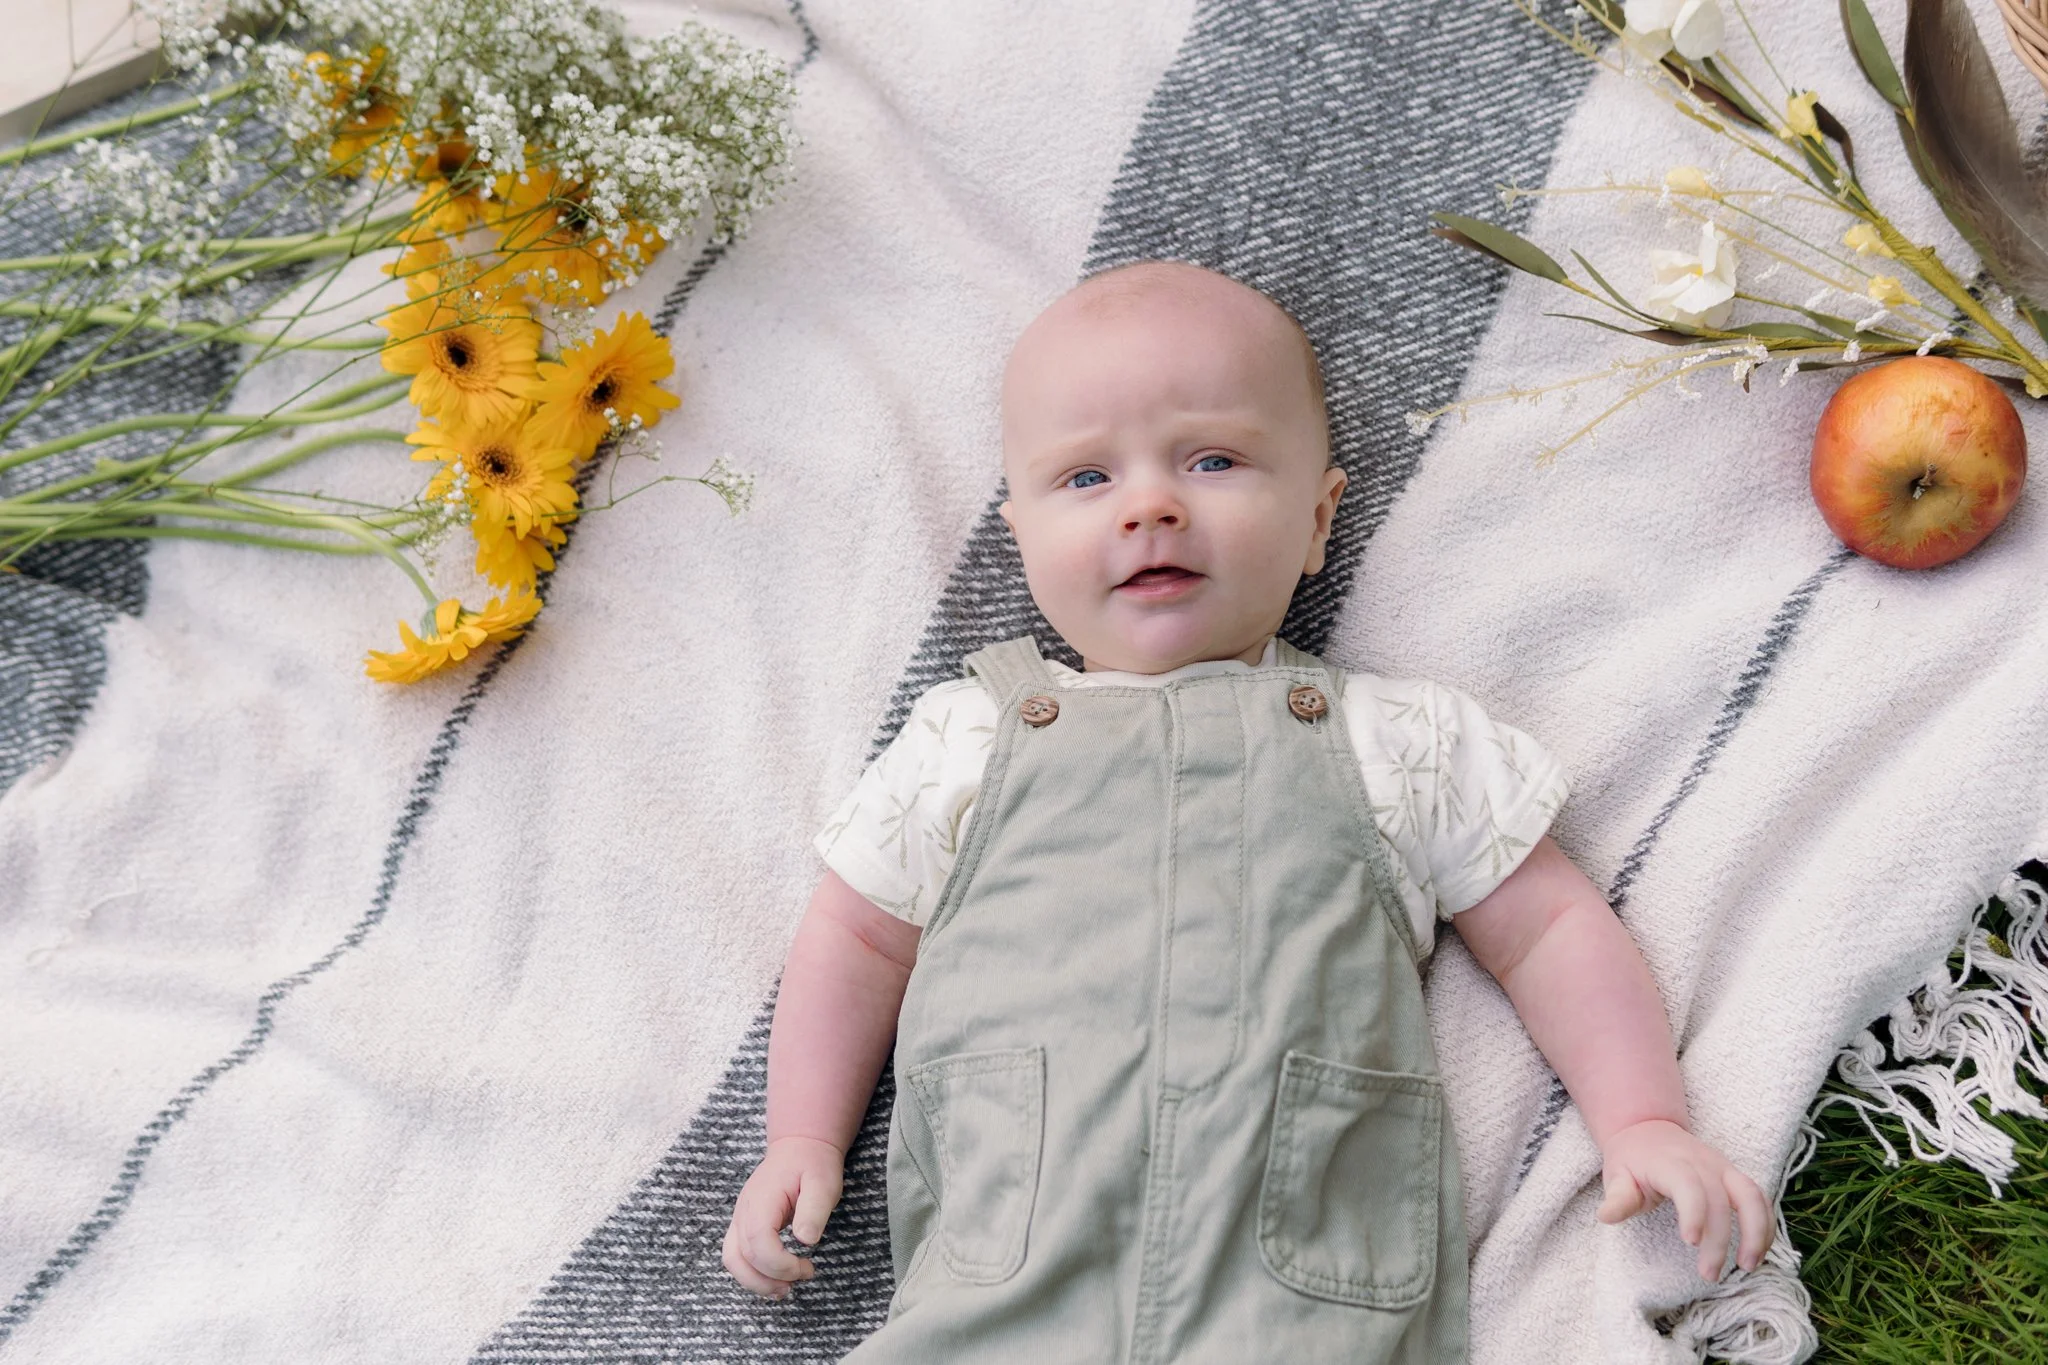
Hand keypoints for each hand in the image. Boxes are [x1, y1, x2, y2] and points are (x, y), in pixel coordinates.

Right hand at [722, 1135, 845, 1298]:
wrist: (800, 1146)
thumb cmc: (813, 1164)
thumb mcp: (823, 1182)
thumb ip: (814, 1210)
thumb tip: (806, 1240)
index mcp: (762, 1199)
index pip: (758, 1241)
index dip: (779, 1263)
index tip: (807, 1267)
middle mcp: (744, 1210)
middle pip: (740, 1256)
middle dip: (768, 1278)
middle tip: (799, 1280)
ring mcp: (740, 1217)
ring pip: (732, 1259)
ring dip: (755, 1282)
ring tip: (784, 1290)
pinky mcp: (744, 1224)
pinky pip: (737, 1255)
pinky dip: (752, 1273)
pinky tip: (776, 1278)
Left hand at [1596, 1118, 1773, 1282]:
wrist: (1648, 1128)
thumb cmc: (1632, 1158)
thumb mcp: (1616, 1174)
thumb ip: (1618, 1197)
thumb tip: (1606, 1216)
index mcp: (1670, 1162)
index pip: (1689, 1185)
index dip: (1694, 1213)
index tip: (1691, 1242)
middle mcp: (1702, 1162)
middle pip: (1720, 1200)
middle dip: (1719, 1239)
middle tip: (1708, 1274)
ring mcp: (1723, 1167)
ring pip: (1751, 1195)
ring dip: (1756, 1231)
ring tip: (1748, 1265)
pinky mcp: (1734, 1175)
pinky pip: (1759, 1198)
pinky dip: (1766, 1224)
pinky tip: (1759, 1251)